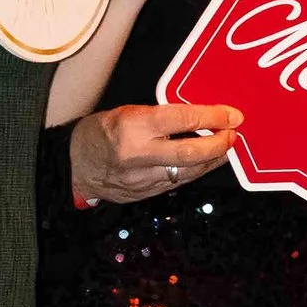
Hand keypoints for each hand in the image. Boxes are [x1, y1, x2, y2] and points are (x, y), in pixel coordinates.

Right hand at [70, 99, 242, 204]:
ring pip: (188, 173)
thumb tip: (201, 116)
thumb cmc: (100, 132)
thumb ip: (162, 116)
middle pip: (191, 153)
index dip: (213, 117)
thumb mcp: (127, 112)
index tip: (232, 115)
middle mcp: (138, 154)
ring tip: (224, 149)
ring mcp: (141, 179)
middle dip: (219, 145)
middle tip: (233, 135)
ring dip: (212, 161)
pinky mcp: (144, 194)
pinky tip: (204, 163)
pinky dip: (194, 172)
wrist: (73, 165)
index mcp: (133, 126)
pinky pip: (177, 183)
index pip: (183, 119)